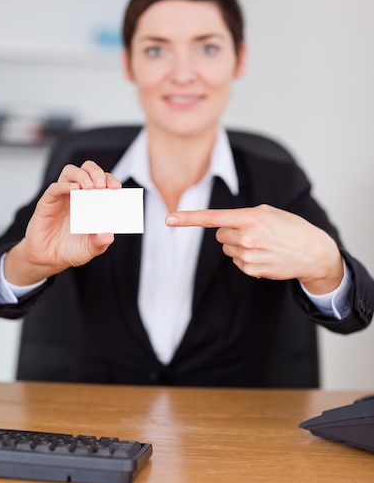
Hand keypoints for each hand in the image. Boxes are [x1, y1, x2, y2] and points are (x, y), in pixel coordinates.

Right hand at [4, 161, 120, 285]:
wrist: (48, 259)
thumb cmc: (71, 250)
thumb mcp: (89, 249)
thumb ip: (99, 243)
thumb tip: (109, 235)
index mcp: (92, 202)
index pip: (102, 181)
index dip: (110, 180)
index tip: (116, 188)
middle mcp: (77, 195)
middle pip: (87, 169)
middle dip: (97, 173)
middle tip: (101, 186)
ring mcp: (62, 197)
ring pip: (70, 172)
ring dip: (81, 175)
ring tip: (89, 187)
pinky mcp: (47, 203)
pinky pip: (54, 188)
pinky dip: (64, 185)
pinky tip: (73, 190)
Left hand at [166, 204, 343, 293]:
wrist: (313, 253)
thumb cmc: (291, 228)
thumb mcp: (269, 212)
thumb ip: (244, 215)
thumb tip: (223, 226)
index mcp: (250, 218)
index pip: (212, 217)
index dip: (188, 218)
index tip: (169, 219)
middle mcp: (246, 238)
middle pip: (219, 234)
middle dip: (231, 232)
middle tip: (253, 231)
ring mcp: (248, 256)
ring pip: (227, 248)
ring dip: (239, 245)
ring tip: (263, 244)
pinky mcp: (251, 270)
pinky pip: (236, 260)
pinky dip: (246, 257)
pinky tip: (264, 255)